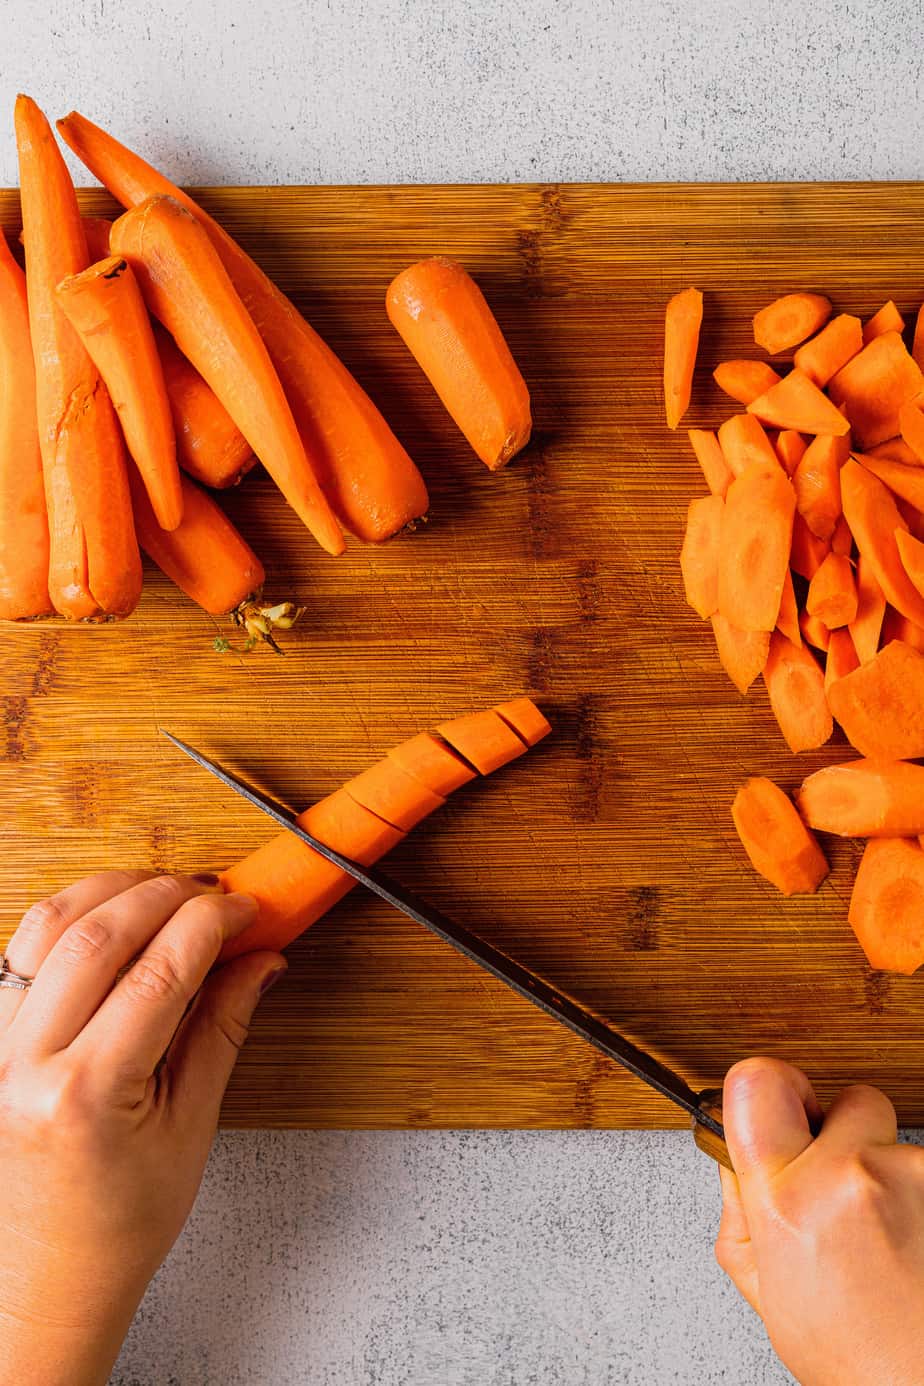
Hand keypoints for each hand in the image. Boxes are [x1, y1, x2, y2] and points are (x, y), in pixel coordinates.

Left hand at [0, 870, 284, 1385]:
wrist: (51, 1276)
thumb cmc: (119, 1223)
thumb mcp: (191, 1126)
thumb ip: (223, 1028)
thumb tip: (261, 961)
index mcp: (86, 1096)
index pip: (158, 972)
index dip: (211, 923)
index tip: (245, 909)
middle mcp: (26, 1066)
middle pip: (97, 934)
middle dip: (165, 894)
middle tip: (212, 894)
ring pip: (46, 927)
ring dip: (111, 891)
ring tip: (162, 893)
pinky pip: (22, 953)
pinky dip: (69, 919)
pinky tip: (110, 919)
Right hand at [716, 1057, 923, 1385]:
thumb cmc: (858, 1358)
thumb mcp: (764, 1287)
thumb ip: (739, 1206)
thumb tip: (735, 1153)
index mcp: (788, 1200)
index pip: (756, 1080)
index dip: (766, 1087)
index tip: (780, 1107)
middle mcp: (853, 1176)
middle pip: (847, 1099)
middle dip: (843, 1133)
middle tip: (840, 1189)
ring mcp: (913, 1176)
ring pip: (894, 1144)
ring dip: (887, 1175)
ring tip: (885, 1239)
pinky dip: (918, 1197)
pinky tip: (912, 1245)